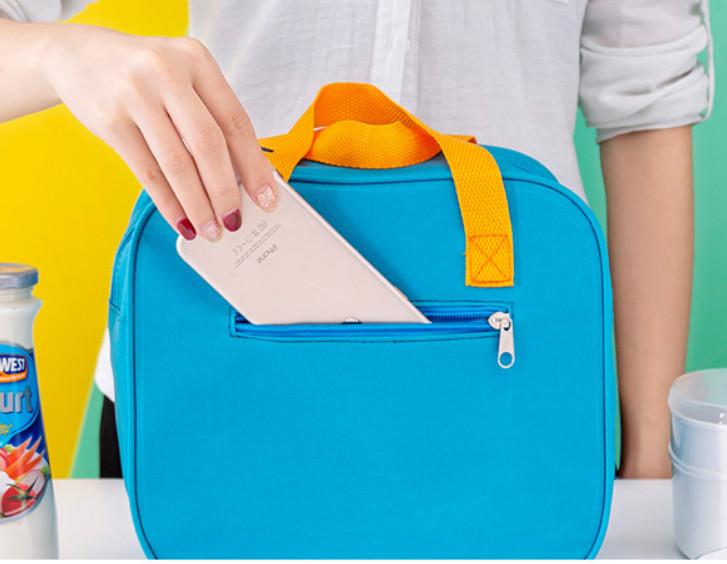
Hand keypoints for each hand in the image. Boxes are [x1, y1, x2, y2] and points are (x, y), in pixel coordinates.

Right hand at [43, 24, 276, 240]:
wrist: (76, 55)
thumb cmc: (144, 75)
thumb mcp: (183, 78)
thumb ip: (211, 116)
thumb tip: (243, 177)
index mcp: (197, 60)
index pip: (235, 120)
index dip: (254, 165)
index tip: (266, 197)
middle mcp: (167, 73)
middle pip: (209, 144)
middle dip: (226, 191)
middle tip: (235, 221)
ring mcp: (135, 95)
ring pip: (177, 163)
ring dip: (198, 204)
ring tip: (210, 229)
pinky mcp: (110, 121)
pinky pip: (148, 172)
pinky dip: (168, 203)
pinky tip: (181, 220)